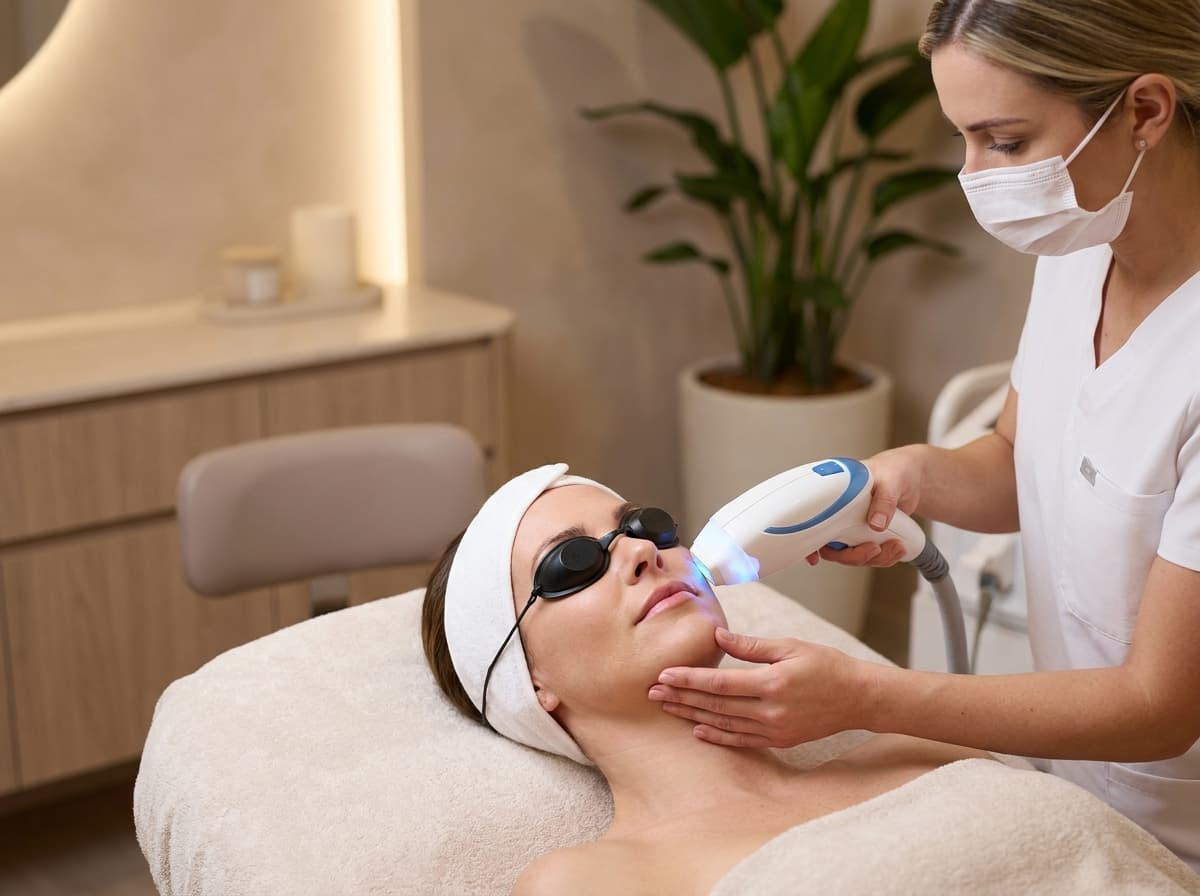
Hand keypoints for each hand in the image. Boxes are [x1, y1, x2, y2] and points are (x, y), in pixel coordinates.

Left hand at [647, 628, 871, 747]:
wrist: (858, 698)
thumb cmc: (826, 664)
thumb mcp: (790, 646)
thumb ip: (750, 646)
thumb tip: (717, 637)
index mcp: (772, 682)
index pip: (720, 683)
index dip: (689, 680)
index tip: (664, 675)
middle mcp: (770, 710)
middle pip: (715, 704)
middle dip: (681, 698)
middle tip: (652, 693)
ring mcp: (774, 729)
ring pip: (723, 724)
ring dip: (692, 716)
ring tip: (667, 708)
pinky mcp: (779, 740)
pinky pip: (741, 740)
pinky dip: (717, 736)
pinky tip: (698, 730)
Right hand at [805, 446, 925, 568]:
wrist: (912, 478)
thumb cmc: (893, 470)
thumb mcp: (890, 481)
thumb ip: (883, 501)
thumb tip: (875, 523)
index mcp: (834, 496)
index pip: (812, 522)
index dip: (809, 543)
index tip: (814, 556)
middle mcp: (839, 515)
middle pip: (832, 548)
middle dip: (853, 556)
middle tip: (874, 548)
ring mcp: (853, 528)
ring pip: (852, 556)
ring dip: (875, 558)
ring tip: (895, 546)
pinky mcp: (868, 537)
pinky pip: (870, 556)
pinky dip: (885, 557)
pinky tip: (898, 547)